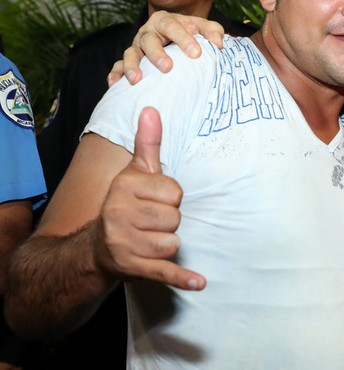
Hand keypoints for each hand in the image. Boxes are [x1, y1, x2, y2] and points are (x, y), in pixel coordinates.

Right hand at [95, 108, 205, 290]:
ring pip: (173, 242)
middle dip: (169, 221)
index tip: (152, 200)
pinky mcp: (132, 267)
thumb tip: (151, 109)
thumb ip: (148, 143)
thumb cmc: (125, 205)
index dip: (170, 198)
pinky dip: (182, 278)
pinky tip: (199, 282)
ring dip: (167, 243)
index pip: (174, 192)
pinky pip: (163, 271)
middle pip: (175, 217)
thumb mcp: (135, 173)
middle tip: (149, 222)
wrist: (97, 248)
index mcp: (124, 188)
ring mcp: (124, 242)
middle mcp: (119, 214)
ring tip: (148, 238)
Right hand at [107, 11, 224, 86]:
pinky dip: (116, 74)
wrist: (173, 38)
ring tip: (137, 80)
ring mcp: (136, 46)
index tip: (196, 53)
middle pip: (149, 40)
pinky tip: (116, 84)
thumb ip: (213, 31)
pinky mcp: (127, 60)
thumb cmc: (189, 34)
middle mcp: (148, 32)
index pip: (173, 26)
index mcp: (165, 20)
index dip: (183, 39)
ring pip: (131, 53)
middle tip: (168, 68)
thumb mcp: (202, 28)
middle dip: (157, 54)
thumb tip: (219, 43)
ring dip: (132, 66)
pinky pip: (117, 66)